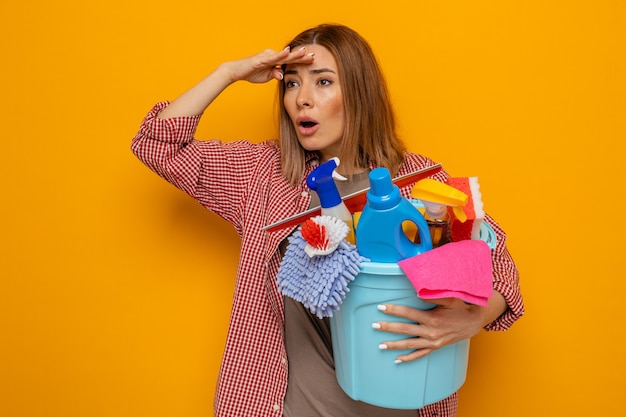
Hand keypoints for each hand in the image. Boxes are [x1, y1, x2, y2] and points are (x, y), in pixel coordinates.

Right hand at [224, 46, 314, 83]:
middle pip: (290, 57)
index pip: (291, 60)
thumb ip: (275, 74)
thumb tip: (282, 76)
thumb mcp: (266, 77)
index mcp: (275, 61)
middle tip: (314, 55)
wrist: (237, 72)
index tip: (313, 60)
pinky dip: (280, 55)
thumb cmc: (251, 73)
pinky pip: (273, 57)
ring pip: (283, 56)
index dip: (301, 60)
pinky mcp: (261, 59)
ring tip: (305, 52)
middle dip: (302, 56)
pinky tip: (288, 52)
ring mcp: (267, 56)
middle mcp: (273, 56)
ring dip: (294, 54)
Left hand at [373, 298, 488, 362]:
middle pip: (405, 330)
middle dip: (388, 328)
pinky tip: (397, 360)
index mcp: (432, 318)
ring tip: (380, 345)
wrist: (473, 322)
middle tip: (374, 325)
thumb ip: (432, 295)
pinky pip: (420, 355)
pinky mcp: (435, 347)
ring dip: (394, 345)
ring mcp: (433, 342)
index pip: (408, 313)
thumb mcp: (449, 299)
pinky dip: (408, 358)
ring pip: (410, 345)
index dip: (394, 310)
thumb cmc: (460, 308)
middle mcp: (431, 332)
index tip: (381, 307)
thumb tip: (417, 290)